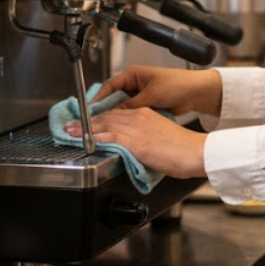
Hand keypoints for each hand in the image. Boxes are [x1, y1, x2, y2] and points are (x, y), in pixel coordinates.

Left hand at [65, 107, 206, 177]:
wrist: (195, 152)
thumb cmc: (184, 148)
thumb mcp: (161, 136)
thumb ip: (145, 138)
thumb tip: (135, 146)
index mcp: (145, 114)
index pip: (116, 113)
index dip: (98, 117)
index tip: (85, 122)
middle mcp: (138, 117)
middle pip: (106, 117)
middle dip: (85, 122)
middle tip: (69, 126)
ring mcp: (136, 128)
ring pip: (103, 125)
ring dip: (83, 129)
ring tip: (68, 133)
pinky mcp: (135, 141)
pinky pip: (109, 137)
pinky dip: (93, 137)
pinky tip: (83, 140)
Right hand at [91, 65, 222, 116]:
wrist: (195, 93)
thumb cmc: (176, 85)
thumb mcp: (150, 95)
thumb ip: (131, 105)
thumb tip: (115, 114)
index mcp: (133, 74)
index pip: (110, 86)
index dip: (99, 98)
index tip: (90, 110)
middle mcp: (134, 84)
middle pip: (113, 98)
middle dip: (106, 110)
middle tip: (95, 122)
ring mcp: (140, 95)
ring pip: (122, 107)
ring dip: (117, 116)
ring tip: (106, 128)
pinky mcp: (146, 105)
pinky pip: (132, 113)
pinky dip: (128, 120)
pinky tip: (123, 129)